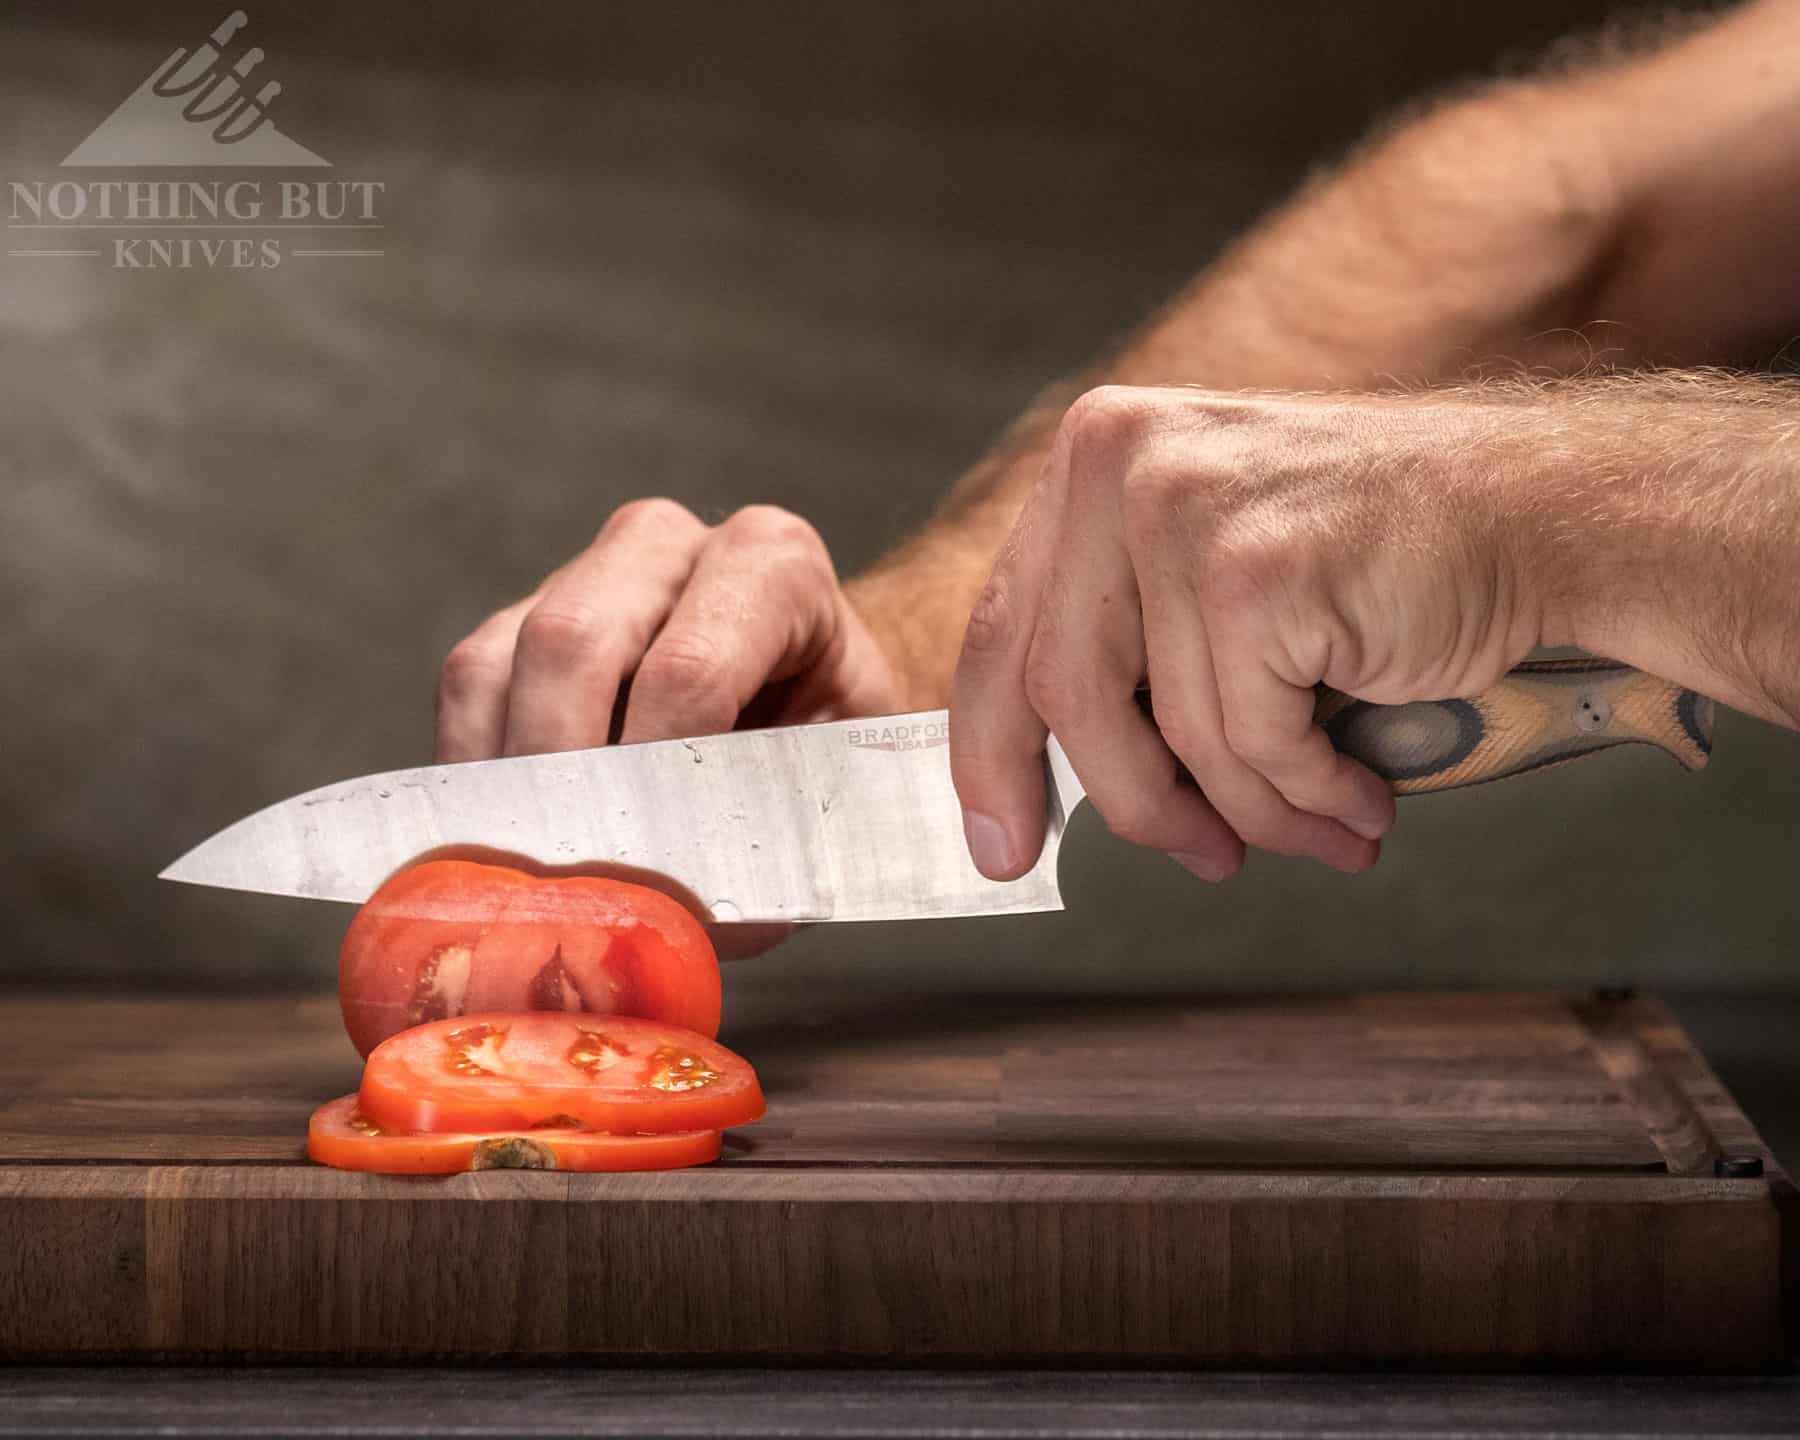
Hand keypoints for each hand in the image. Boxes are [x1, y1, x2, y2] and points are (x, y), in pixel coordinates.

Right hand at [437, 499, 905, 956]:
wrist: (811, 702)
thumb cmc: (827, 747)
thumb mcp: (835, 789)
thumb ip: (766, 838)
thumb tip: (665, 915)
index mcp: (772, 564)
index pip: (690, 670)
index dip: (652, 779)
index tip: (639, 873)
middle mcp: (667, 546)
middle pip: (571, 642)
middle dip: (557, 777)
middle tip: (563, 879)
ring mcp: (582, 572)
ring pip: (496, 663)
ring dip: (502, 784)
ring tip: (529, 873)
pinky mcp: (515, 620)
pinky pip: (464, 691)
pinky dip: (472, 777)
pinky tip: (502, 844)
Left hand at [949, 385, 1541, 882]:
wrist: (1533, 510)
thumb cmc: (1372, 553)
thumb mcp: (1207, 557)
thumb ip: (1123, 630)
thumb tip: (1041, 776)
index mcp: (1094, 454)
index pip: (1001, 631)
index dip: (988, 754)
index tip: (1000, 843)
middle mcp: (1124, 465)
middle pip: (1065, 694)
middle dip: (1130, 806)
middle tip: (1197, 858)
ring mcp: (1188, 512)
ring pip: (1172, 736)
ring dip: (1247, 813)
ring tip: (1312, 834)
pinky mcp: (1258, 574)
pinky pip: (1255, 745)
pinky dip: (1309, 798)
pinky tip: (1358, 801)